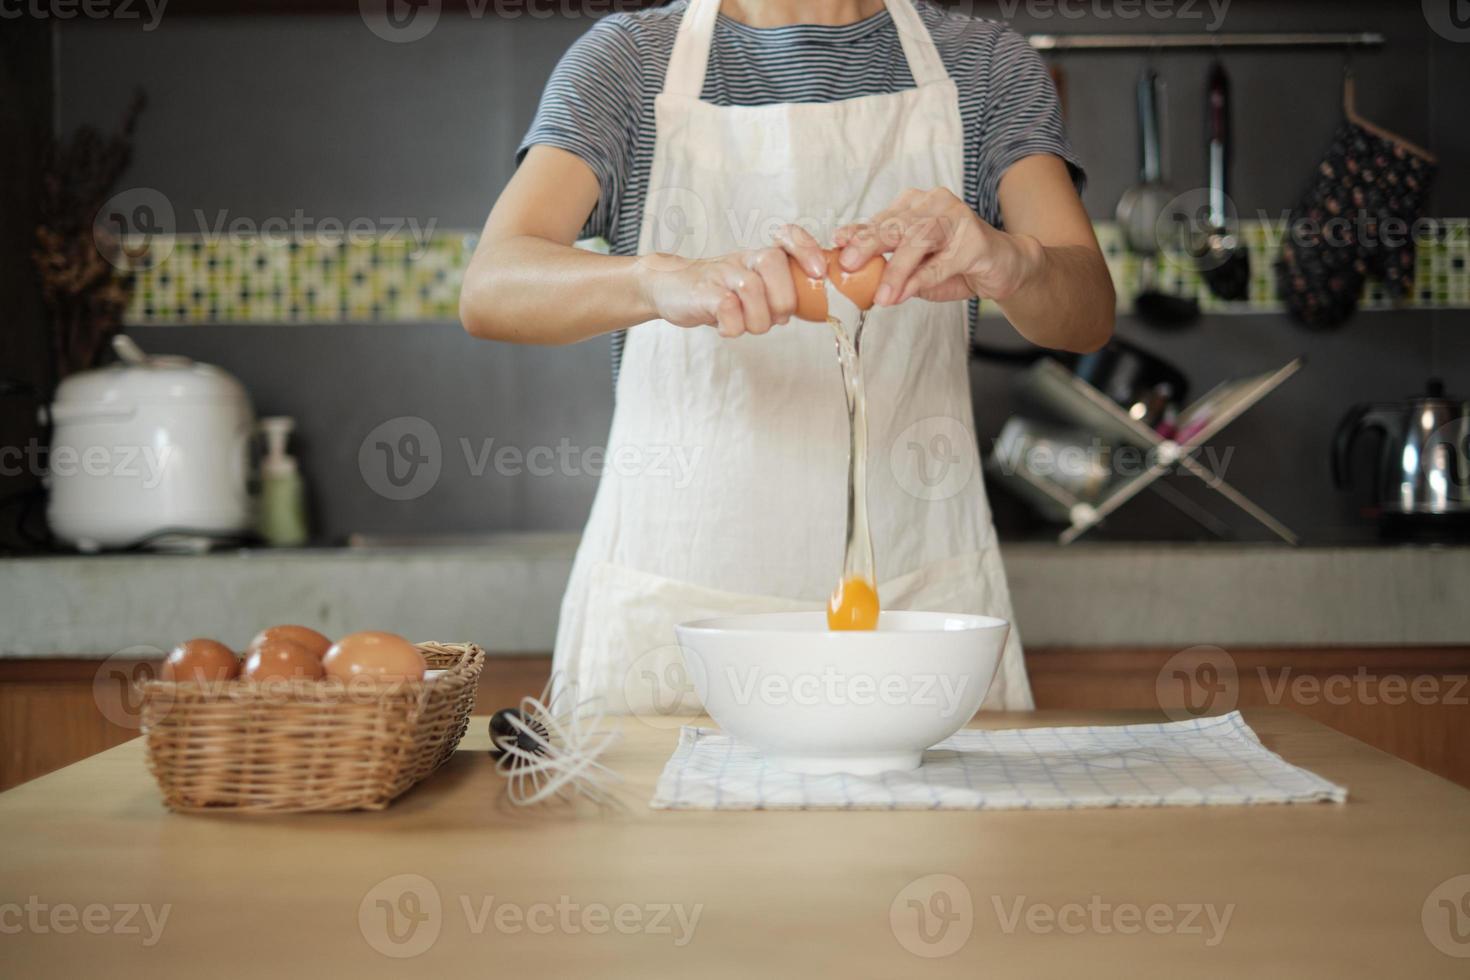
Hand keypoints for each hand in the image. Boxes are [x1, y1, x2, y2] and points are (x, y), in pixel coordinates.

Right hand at [637, 226, 825, 337]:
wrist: (669, 289)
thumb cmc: (718, 293)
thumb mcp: (752, 288)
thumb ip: (779, 294)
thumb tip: (810, 308)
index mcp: (758, 258)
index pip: (788, 239)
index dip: (806, 250)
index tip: (819, 273)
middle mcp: (742, 260)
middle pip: (774, 265)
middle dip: (781, 302)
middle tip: (772, 319)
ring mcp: (721, 273)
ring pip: (752, 289)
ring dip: (756, 320)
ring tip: (746, 326)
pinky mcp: (703, 292)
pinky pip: (727, 308)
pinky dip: (732, 326)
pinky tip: (726, 327)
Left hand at [833, 188, 1043, 306]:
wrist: (1002, 268)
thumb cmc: (953, 265)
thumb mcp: (914, 267)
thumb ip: (888, 266)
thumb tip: (855, 278)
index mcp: (914, 206)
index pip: (881, 219)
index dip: (858, 232)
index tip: (836, 245)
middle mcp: (934, 203)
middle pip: (895, 224)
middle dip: (869, 244)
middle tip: (847, 265)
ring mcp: (957, 217)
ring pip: (919, 240)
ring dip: (897, 269)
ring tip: (880, 295)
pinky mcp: (975, 239)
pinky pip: (943, 261)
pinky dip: (921, 279)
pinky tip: (905, 293)